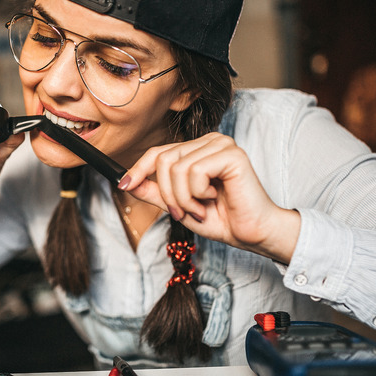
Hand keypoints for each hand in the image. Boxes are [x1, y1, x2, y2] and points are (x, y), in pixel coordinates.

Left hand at [121, 132, 299, 263]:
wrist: (251, 233)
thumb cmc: (221, 218)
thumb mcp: (178, 205)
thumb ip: (155, 192)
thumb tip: (126, 181)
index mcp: (197, 150)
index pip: (158, 152)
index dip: (138, 168)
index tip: (123, 185)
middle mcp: (209, 142)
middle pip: (163, 160)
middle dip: (168, 194)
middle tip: (184, 211)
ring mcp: (221, 145)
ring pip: (176, 167)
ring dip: (184, 198)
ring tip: (201, 208)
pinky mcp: (232, 154)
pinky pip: (195, 171)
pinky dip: (198, 193)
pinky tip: (214, 198)